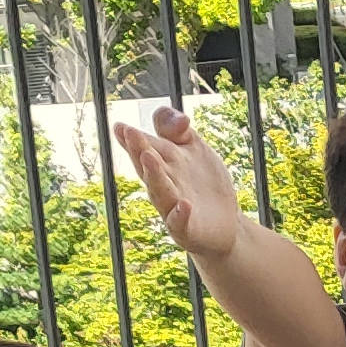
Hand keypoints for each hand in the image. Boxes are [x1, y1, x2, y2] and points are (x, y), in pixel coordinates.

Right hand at [114, 103, 243, 264]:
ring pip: (160, 191)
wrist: (225, 222)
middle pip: (148, 166)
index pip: (144, 147)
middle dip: (138, 149)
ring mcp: (172, 207)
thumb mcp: (193, 147)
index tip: (120, 126)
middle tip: (130, 133)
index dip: (132, 138)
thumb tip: (180, 118)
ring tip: (148, 157)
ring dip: (154, 176)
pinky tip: (184, 204)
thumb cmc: (201, 182)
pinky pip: (179, 222)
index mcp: (162, 163)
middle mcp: (163, 184)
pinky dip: (180, 214)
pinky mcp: (186, 229)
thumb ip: (178, 129)